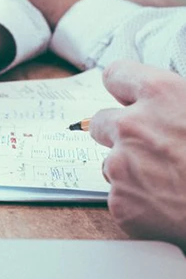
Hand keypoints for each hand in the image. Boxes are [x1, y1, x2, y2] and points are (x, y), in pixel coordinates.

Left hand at [89, 60, 185, 248]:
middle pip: (101, 121)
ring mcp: (121, 165)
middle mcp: (133, 126)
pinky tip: (166, 203)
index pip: (116, 74)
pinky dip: (137, 201)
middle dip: (119, 133)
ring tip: (169, 180)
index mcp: (162, 94)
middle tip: (150, 147)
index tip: (125, 94)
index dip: (123, 87)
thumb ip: (177, 103)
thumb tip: (164, 103)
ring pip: (110, 162)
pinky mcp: (119, 201)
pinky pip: (119, 196)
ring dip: (130, 170)